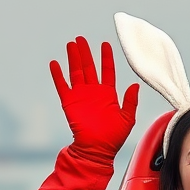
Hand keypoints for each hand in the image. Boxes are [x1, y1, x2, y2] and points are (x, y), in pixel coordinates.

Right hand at [50, 37, 138, 156]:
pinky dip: (58, 75)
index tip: (105, 44)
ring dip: (73, 58)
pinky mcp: (69, 102)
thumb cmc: (113, 138)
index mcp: (108, 94)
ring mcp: (81, 96)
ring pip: (76, 72)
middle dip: (86, 52)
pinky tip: (55, 63)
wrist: (97, 150)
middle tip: (81, 38)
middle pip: (89, 67)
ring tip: (71, 44)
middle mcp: (94, 92)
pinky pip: (62, 86)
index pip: (107, 71)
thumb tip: (135, 85)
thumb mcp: (127, 118)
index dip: (106, 58)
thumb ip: (131, 101)